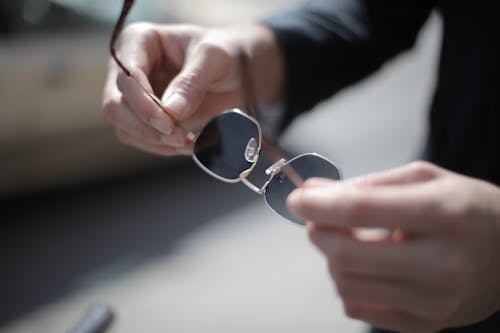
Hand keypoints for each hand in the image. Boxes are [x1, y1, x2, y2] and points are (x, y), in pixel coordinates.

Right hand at [102, 23, 281, 155]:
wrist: (235, 72)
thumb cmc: (224, 54)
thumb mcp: (214, 59)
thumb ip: (192, 81)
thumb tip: (172, 110)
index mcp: (140, 41)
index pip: (126, 76)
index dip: (142, 103)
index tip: (168, 122)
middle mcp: (129, 69)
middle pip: (115, 106)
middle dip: (146, 127)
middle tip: (179, 138)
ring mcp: (135, 96)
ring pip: (125, 128)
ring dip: (155, 141)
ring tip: (189, 142)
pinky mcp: (145, 118)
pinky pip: (142, 140)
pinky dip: (163, 148)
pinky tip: (188, 144)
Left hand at [287, 161, 499, 332]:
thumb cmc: (466, 208)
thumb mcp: (424, 179)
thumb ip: (367, 185)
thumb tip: (313, 191)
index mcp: (443, 214)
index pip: (360, 210)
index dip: (317, 205)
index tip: (296, 200)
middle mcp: (442, 263)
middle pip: (347, 256)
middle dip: (317, 233)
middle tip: (317, 219)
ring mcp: (435, 301)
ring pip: (347, 286)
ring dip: (332, 260)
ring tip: (350, 242)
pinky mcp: (427, 325)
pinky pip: (360, 310)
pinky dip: (348, 285)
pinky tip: (365, 268)